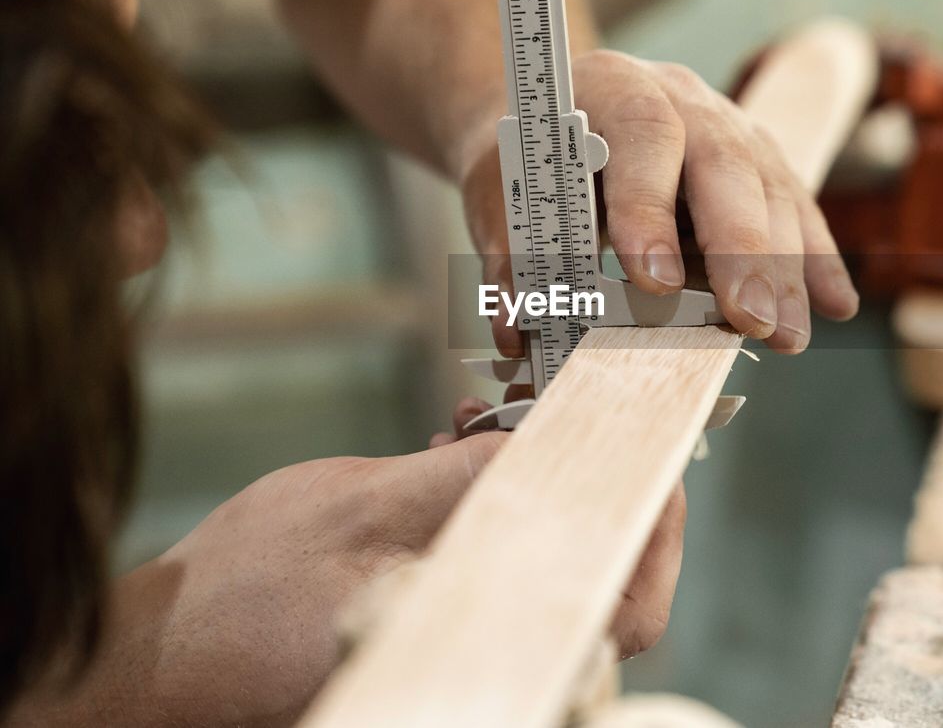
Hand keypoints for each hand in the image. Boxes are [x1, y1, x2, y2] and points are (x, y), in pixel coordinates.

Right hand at [9, 400, 679, 726]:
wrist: (160, 653)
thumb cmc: (247, 598)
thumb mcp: (366, 512)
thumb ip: (469, 478)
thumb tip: (553, 440)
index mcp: (489, 646)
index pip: (621, 601)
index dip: (654, 524)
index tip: (656, 454)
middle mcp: (489, 653)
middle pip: (591, 574)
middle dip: (587, 486)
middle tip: (569, 414)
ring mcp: (458, 638)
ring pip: (542, 557)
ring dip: (533, 483)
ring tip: (489, 419)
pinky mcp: (428, 616)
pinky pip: (490, 556)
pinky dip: (489, 499)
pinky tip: (453, 443)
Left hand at [463, 50, 859, 358]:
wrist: (561, 117)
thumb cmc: (529, 160)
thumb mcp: (497, 191)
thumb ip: (508, 256)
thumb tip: (518, 328)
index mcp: (613, 88)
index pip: (642, 137)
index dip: (650, 208)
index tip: (652, 281)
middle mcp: (683, 98)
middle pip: (725, 163)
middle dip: (741, 247)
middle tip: (749, 320)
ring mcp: (731, 126)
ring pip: (771, 189)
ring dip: (784, 269)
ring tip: (787, 337)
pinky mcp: (759, 161)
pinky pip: (796, 208)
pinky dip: (815, 260)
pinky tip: (832, 306)